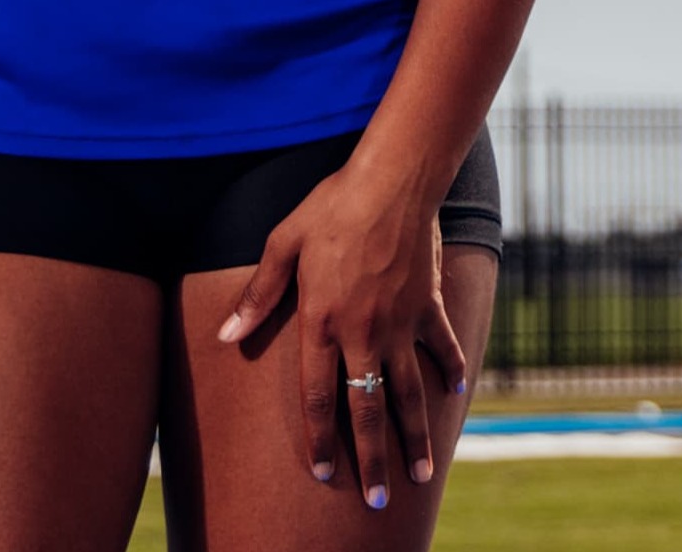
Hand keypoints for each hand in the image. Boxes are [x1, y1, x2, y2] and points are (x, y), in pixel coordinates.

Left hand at [216, 159, 468, 510]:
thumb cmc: (330, 206)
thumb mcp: (282, 244)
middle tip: (379, 500)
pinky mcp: (429, 305)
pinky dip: (450, 370)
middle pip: (367, 410)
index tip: (325, 475)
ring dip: (415, 436)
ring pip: (409, 393)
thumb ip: (258, 295)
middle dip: (373, 460)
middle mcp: (363, 334)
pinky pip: (442, 347)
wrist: (392, 181)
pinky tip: (456, 393)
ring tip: (420, 473)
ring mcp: (401, 323)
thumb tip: (225, 335)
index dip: (321, 441)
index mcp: (321, 323)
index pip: (319, 398)